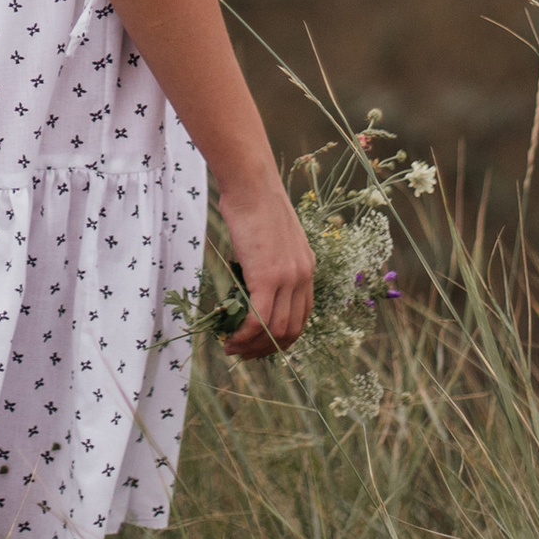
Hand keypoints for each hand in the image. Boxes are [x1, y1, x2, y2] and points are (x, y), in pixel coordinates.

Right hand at [215, 172, 314, 360]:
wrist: (251, 185)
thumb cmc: (254, 203)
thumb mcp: (271, 239)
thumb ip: (270, 264)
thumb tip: (250, 286)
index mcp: (307, 268)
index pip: (301, 316)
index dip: (281, 336)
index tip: (260, 342)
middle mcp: (304, 276)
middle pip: (291, 329)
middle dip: (267, 348)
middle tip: (244, 353)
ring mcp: (288, 278)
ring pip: (275, 330)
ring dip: (253, 346)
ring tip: (232, 348)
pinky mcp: (269, 277)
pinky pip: (260, 320)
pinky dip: (245, 336)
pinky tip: (231, 338)